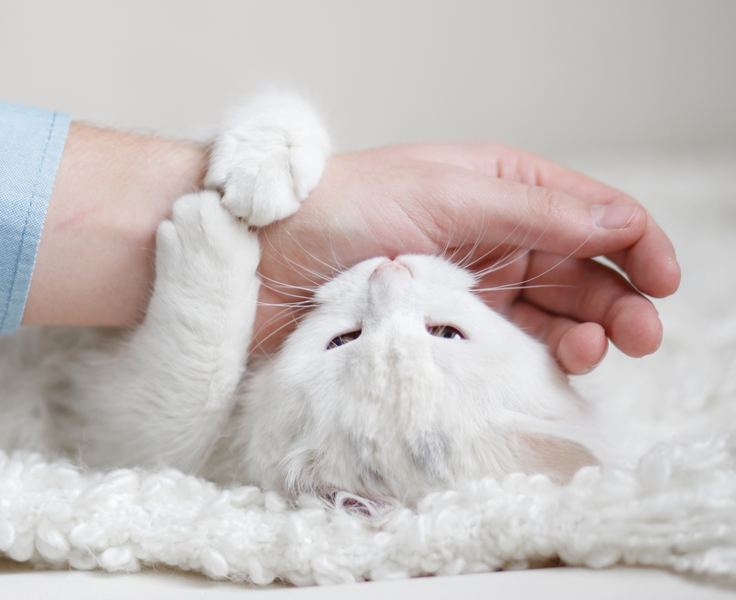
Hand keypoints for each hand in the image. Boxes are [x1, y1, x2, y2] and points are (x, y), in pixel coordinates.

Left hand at [253, 143, 680, 372]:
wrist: (257, 259)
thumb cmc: (339, 210)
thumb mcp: (445, 197)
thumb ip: (534, 213)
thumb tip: (620, 224)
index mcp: (498, 188)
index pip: (590, 214)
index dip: (636, 245)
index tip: (663, 282)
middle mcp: (489, 238)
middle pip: (578, 273)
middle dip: (617, 302)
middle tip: (637, 336)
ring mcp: (464, 290)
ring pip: (547, 318)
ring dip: (580, 336)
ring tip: (586, 354)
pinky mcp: (437, 333)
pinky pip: (500, 353)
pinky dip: (529, 364)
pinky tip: (544, 373)